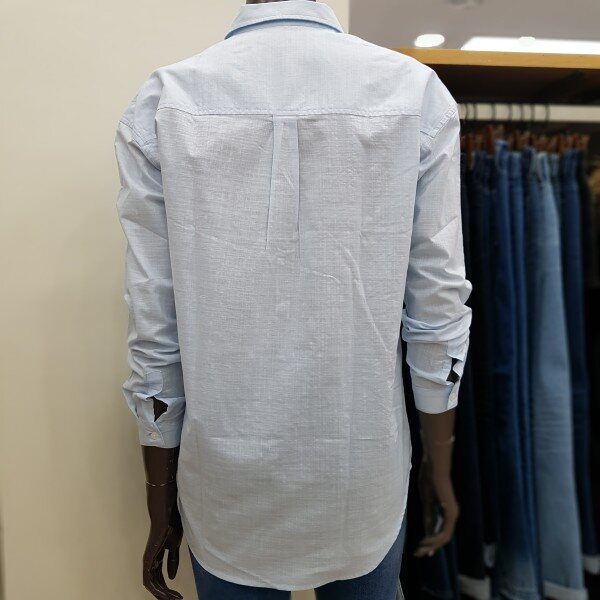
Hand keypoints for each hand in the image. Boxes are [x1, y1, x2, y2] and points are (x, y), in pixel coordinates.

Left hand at [143, 480, 183, 598]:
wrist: (167, 515)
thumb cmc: (171, 525)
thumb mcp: (175, 546)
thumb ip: (173, 561)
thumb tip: (171, 577)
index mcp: (157, 556)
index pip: (160, 577)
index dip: (168, 588)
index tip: (178, 595)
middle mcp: (150, 560)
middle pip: (155, 583)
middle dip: (165, 594)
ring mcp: (148, 560)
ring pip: (151, 584)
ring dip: (162, 594)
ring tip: (174, 599)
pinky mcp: (148, 558)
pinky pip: (149, 579)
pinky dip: (157, 588)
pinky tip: (165, 593)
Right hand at [414, 454, 458, 557]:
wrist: (434, 468)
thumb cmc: (429, 480)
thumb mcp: (426, 502)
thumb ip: (428, 516)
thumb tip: (427, 531)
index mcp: (446, 510)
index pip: (439, 531)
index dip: (430, 541)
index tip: (420, 550)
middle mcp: (452, 514)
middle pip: (442, 537)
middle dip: (430, 547)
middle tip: (418, 554)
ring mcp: (453, 514)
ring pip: (444, 537)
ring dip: (432, 545)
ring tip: (420, 549)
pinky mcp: (451, 513)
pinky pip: (445, 532)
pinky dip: (435, 539)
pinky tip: (426, 541)